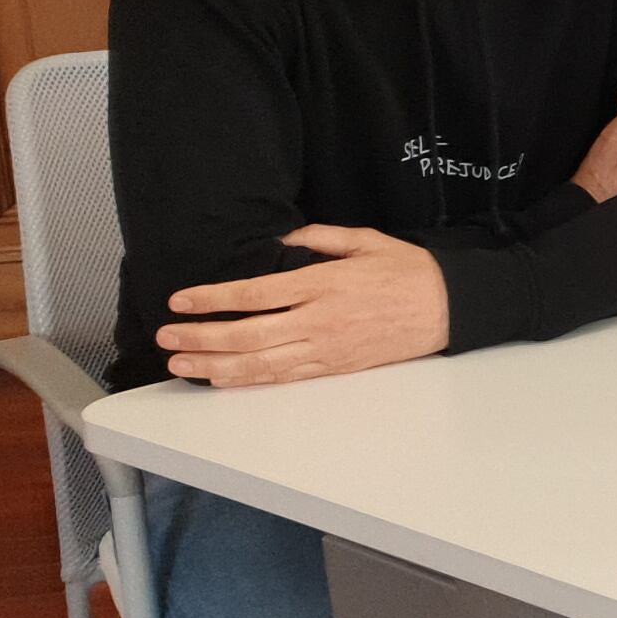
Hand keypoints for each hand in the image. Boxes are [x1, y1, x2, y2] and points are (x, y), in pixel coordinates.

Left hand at [157, 226, 450, 385]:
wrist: (450, 307)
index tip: (180, 300)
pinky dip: (248, 380)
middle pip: (247, 334)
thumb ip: (320, 237)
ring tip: (181, 365)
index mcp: (323, 284)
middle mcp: (319, 320)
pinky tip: (223, 378)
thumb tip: (282, 238)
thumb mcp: (366, 240)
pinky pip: (283, 377)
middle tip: (166, 337)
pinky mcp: (335, 367)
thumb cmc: (410, 271)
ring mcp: (326, 348)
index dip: (212, 299)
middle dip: (200, 337)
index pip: (254, 295)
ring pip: (259, 363)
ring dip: (214, 365)